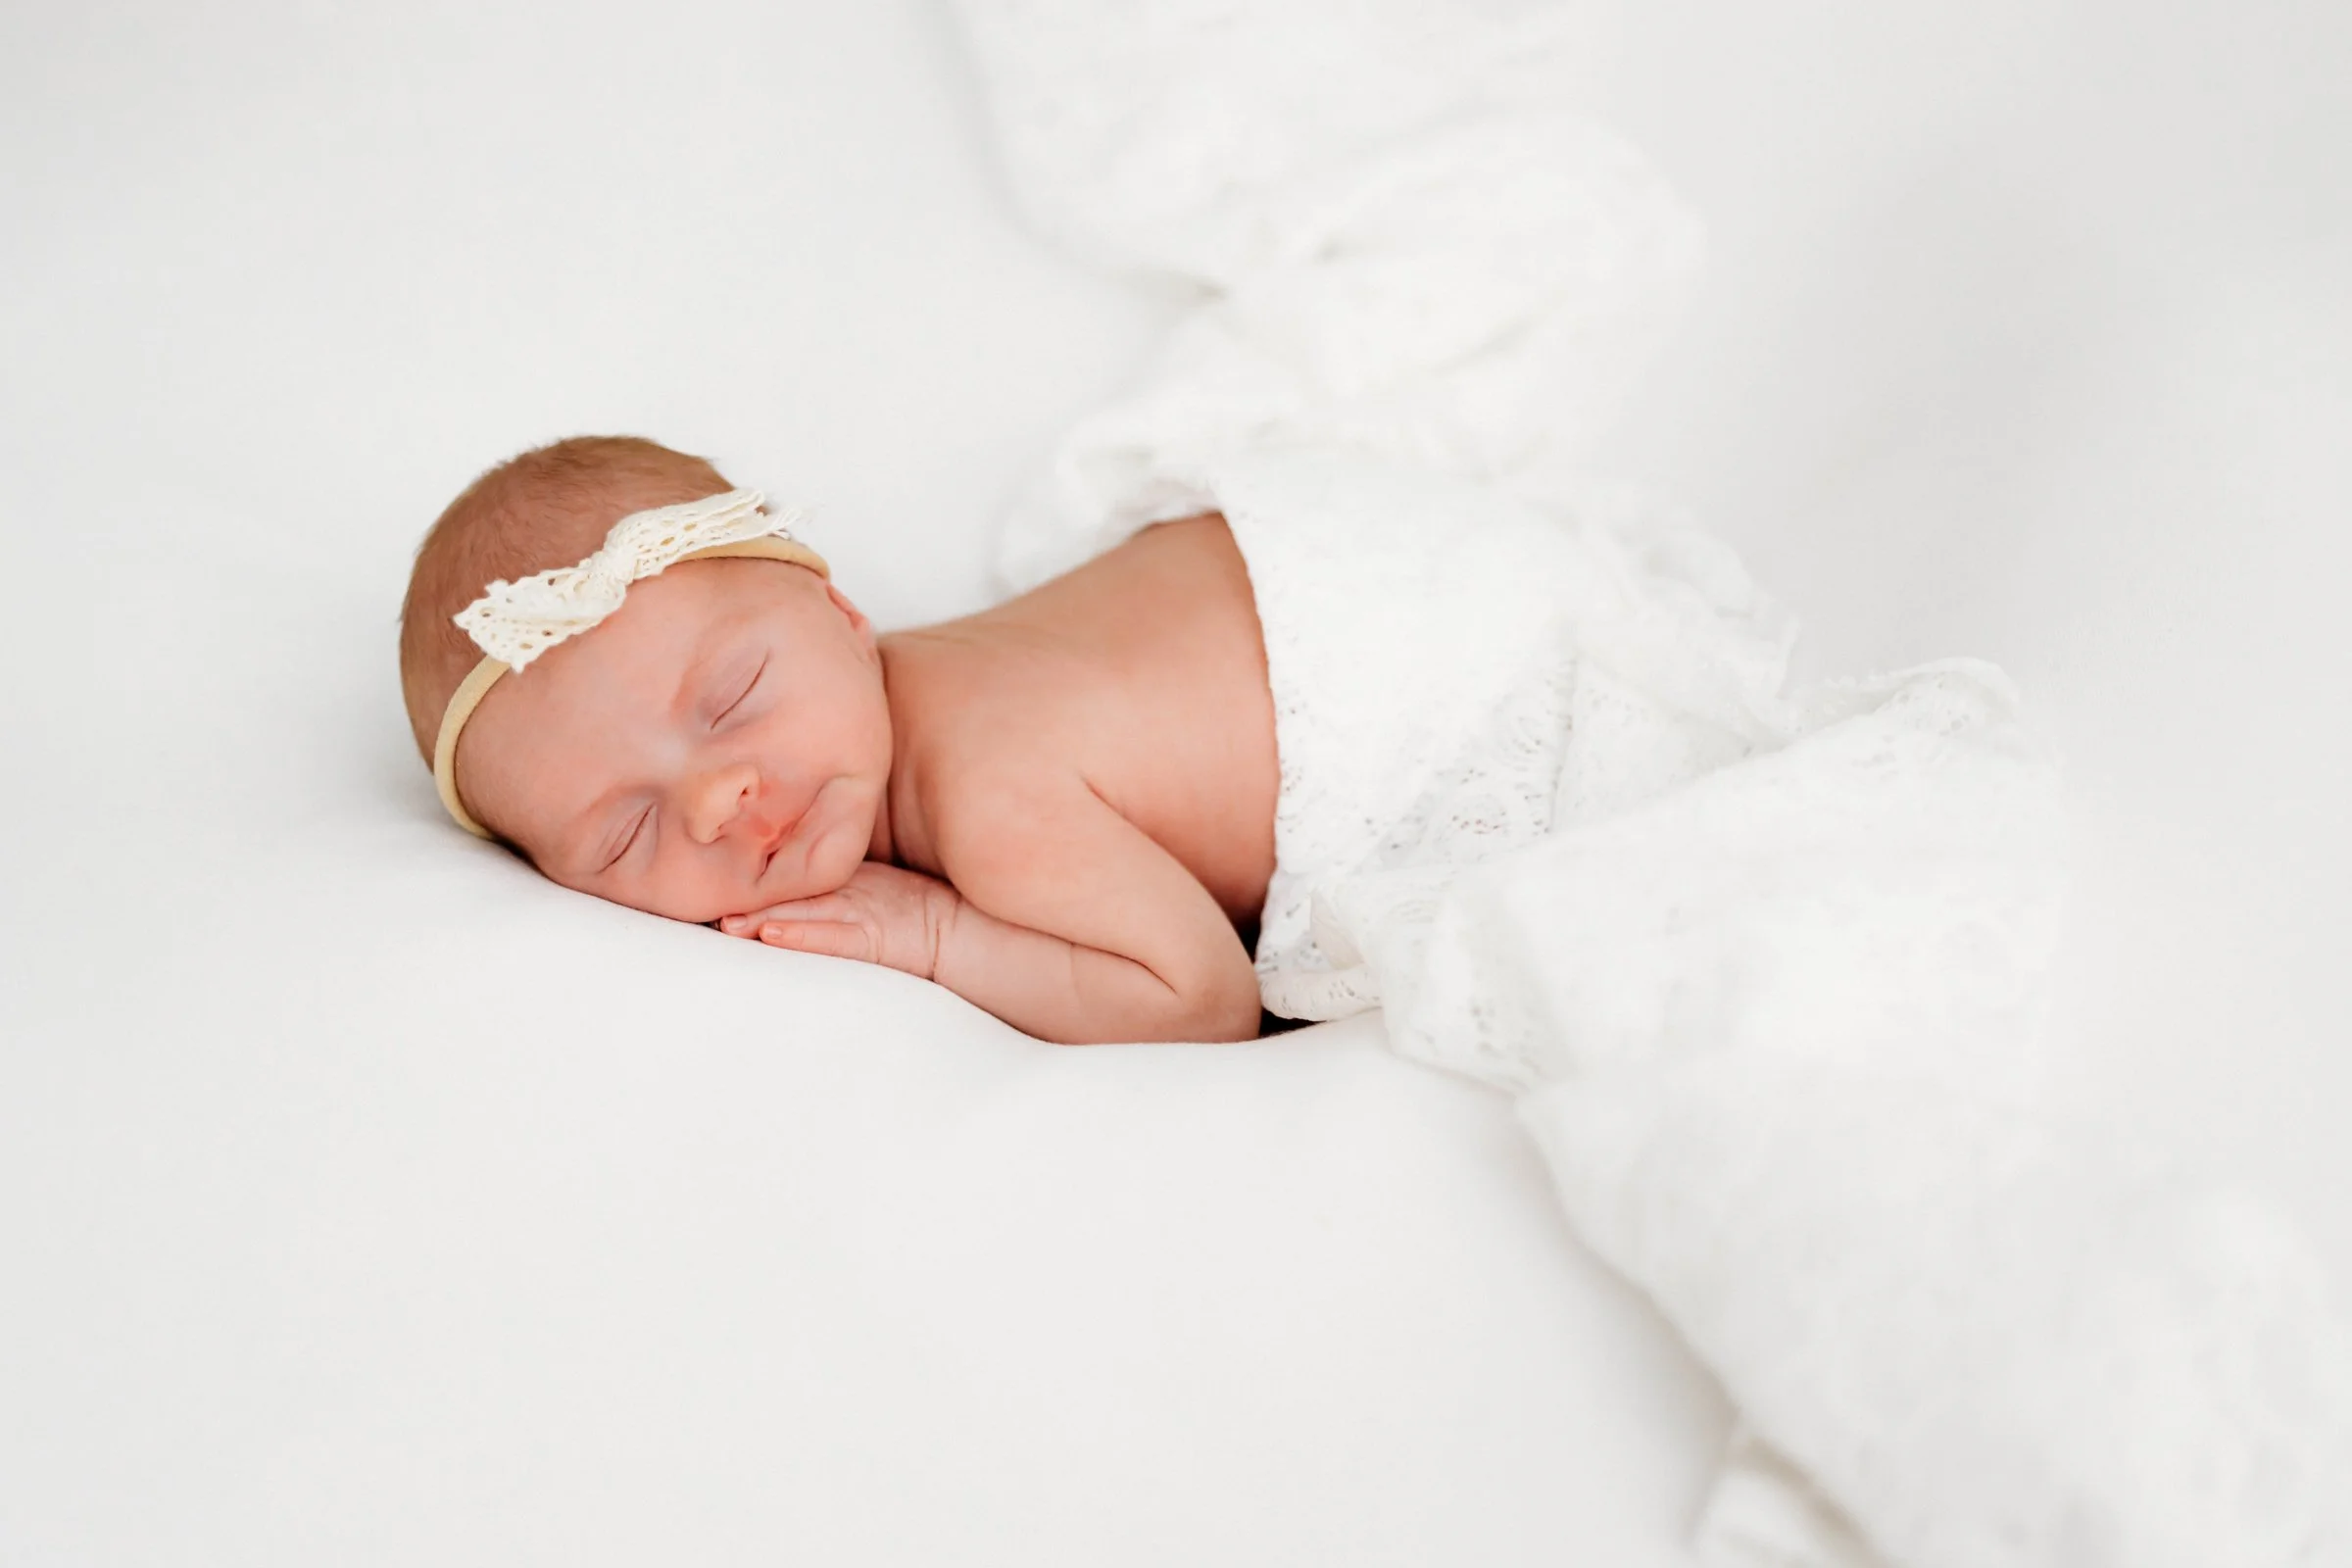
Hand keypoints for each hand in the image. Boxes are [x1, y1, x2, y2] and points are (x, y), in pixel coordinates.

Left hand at [718, 860, 961, 980]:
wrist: (959, 932)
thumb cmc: (912, 912)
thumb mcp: (868, 885)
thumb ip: (830, 882)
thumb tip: (781, 889)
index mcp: (839, 881)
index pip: (789, 875)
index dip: (752, 877)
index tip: (708, 872)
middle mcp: (843, 894)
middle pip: (787, 893)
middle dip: (746, 898)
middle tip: (701, 899)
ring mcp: (857, 914)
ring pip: (803, 914)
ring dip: (762, 919)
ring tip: (726, 924)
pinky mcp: (872, 938)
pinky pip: (831, 937)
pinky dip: (800, 935)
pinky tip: (771, 934)